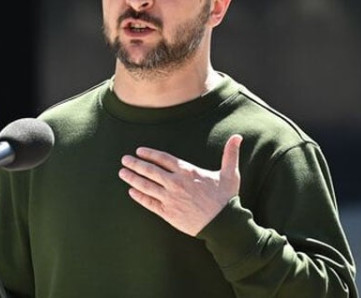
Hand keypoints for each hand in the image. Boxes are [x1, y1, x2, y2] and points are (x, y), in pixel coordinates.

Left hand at [118, 134, 242, 236]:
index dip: (150, 154)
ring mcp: (170, 198)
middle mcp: (176, 183)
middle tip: (124, 159)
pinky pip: (150, 203)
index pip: (163, 159)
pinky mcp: (168, 213)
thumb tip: (238, 137)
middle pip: (150, 170)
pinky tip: (131, 192)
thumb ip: (230, 154)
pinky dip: (139, 197)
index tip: (139, 151)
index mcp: (187, 171)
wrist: (224, 224)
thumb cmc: (227, 198)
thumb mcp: (230, 173)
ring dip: (132, 179)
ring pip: (146, 186)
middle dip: (135, 164)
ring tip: (122, 173)